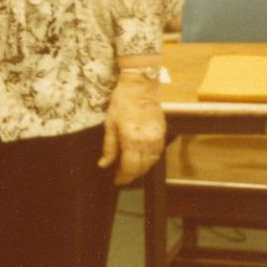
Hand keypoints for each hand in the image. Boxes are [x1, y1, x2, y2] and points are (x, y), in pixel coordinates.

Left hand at [98, 71, 165, 185]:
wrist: (140, 86)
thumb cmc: (121, 103)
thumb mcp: (109, 124)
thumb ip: (109, 147)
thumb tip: (104, 164)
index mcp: (132, 139)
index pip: (130, 167)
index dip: (123, 177)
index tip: (116, 180)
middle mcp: (147, 141)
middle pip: (142, 167)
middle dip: (132, 175)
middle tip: (122, 176)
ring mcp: (157, 137)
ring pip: (152, 162)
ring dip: (142, 168)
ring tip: (131, 169)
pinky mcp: (163, 132)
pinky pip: (158, 152)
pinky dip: (150, 159)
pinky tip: (142, 157)